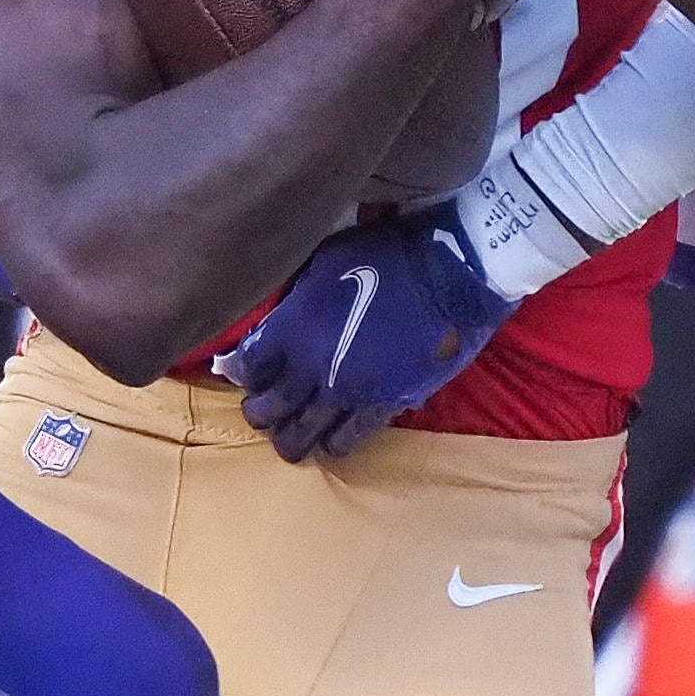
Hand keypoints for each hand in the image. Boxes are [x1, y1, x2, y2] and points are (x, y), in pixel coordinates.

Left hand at [228, 211, 516, 459]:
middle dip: (259, 410)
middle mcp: (310, 367)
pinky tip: (330, 438)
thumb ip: (295, 297)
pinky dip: (332, 443)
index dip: (243, 372)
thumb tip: (277, 321)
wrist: (451, 273)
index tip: (248, 371)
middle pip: (266, 409)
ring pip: (300, 436)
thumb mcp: (325, 259)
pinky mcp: (382, 406)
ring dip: (290, 436)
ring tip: (292, 431)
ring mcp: (346, 392)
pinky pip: (347, 440)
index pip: (247, 366)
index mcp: (291, 326)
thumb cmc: (388, 252)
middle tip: (263, 406)